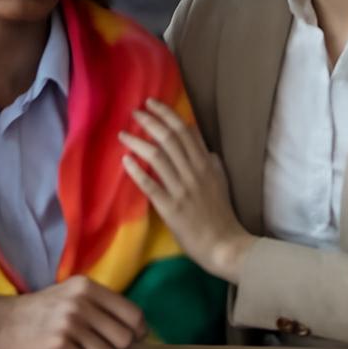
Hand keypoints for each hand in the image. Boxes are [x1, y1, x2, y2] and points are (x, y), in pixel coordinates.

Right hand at [0, 276, 145, 348]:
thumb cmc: (40, 311)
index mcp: (87, 286)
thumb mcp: (71, 294)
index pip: (132, 312)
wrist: (1, 323)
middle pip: (124, 337)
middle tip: (98, 345)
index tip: (134, 337)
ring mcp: (69, 323)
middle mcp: (80, 302)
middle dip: (116, 346)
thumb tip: (138, 328)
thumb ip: (100, 305)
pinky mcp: (58, 345)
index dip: (138, 330)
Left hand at [121, 98, 253, 282]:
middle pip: (169, 139)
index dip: (166, 114)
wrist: (225, 245)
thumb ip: (210, 159)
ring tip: (123, 134)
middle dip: (150, 122)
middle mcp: (194, 173)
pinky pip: (151, 186)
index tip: (151, 103)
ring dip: (138, 142)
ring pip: (158, 158)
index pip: (184, 131)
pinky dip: (137, 171)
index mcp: (206, 164)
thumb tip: (200, 140)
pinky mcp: (171, 208)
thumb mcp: (220, 180)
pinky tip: (125, 161)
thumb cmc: (221, 213)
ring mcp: (182, 190)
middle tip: (135, 112)